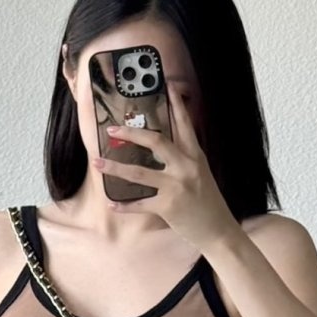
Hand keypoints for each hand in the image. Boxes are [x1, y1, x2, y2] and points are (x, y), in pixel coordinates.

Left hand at [91, 85, 238, 252]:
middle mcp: (186, 167)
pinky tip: (112, 203)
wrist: (219, 230)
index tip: (167, 85)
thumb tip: (161, 147)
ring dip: (116, 167)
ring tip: (98, 162)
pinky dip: (124, 205)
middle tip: (112, 130)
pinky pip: (140, 203)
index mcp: (196, 156)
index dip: (175, 104)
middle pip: (156, 141)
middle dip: (131, 133)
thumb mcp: (201, 174)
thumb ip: (184, 159)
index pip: (184, 124)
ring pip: (140, 172)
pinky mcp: (168, 206)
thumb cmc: (208, 202)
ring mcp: (177, 186)